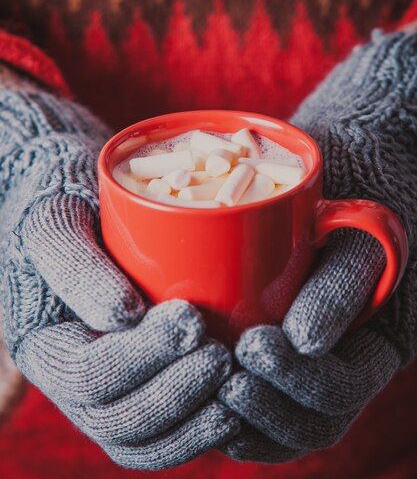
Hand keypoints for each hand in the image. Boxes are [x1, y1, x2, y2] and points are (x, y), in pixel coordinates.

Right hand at [0, 75, 238, 468]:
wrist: (78, 202)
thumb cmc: (64, 204)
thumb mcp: (56, 216)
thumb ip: (74, 261)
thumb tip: (122, 317)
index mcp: (46, 345)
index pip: (88, 376)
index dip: (141, 359)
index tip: (192, 319)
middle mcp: (74, 379)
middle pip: (118, 421)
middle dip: (175, 395)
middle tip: (223, 356)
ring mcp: (110, 389)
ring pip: (143, 439)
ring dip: (193, 424)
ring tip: (237, 384)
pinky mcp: (144, 384)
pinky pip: (166, 432)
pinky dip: (200, 427)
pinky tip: (236, 404)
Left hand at [218, 31, 416, 461]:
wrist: (350, 164)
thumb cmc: (361, 191)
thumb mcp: (364, 232)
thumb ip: (344, 281)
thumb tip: (303, 341)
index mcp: (375, 341)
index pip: (341, 392)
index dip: (298, 386)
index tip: (252, 348)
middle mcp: (344, 359)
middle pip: (308, 419)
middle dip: (265, 410)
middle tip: (224, 376)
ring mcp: (312, 353)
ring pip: (280, 415)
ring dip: (243, 417)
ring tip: (204, 388)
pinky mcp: (278, 337)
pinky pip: (258, 392)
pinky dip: (228, 403)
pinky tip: (196, 392)